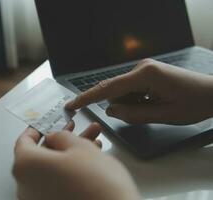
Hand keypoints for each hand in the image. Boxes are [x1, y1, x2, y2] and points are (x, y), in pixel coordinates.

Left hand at [13, 123, 139, 199]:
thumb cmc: (97, 184)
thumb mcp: (79, 147)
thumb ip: (61, 136)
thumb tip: (54, 137)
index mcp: (26, 166)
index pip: (24, 142)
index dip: (37, 129)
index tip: (46, 124)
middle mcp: (26, 186)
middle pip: (41, 156)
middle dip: (61, 140)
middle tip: (74, 129)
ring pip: (52, 169)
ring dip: (70, 154)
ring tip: (92, 142)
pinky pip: (57, 183)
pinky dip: (69, 171)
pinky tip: (89, 162)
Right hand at [66, 59, 212, 124]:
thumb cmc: (194, 103)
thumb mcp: (163, 115)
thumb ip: (133, 114)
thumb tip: (110, 110)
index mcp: (144, 75)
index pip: (107, 88)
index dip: (87, 98)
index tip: (71, 104)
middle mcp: (141, 68)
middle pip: (115, 91)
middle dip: (122, 106)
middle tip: (146, 113)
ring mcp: (144, 70)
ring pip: (123, 92)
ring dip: (132, 104)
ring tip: (155, 107)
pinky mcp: (147, 73)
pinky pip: (131, 89)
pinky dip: (137, 100)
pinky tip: (154, 102)